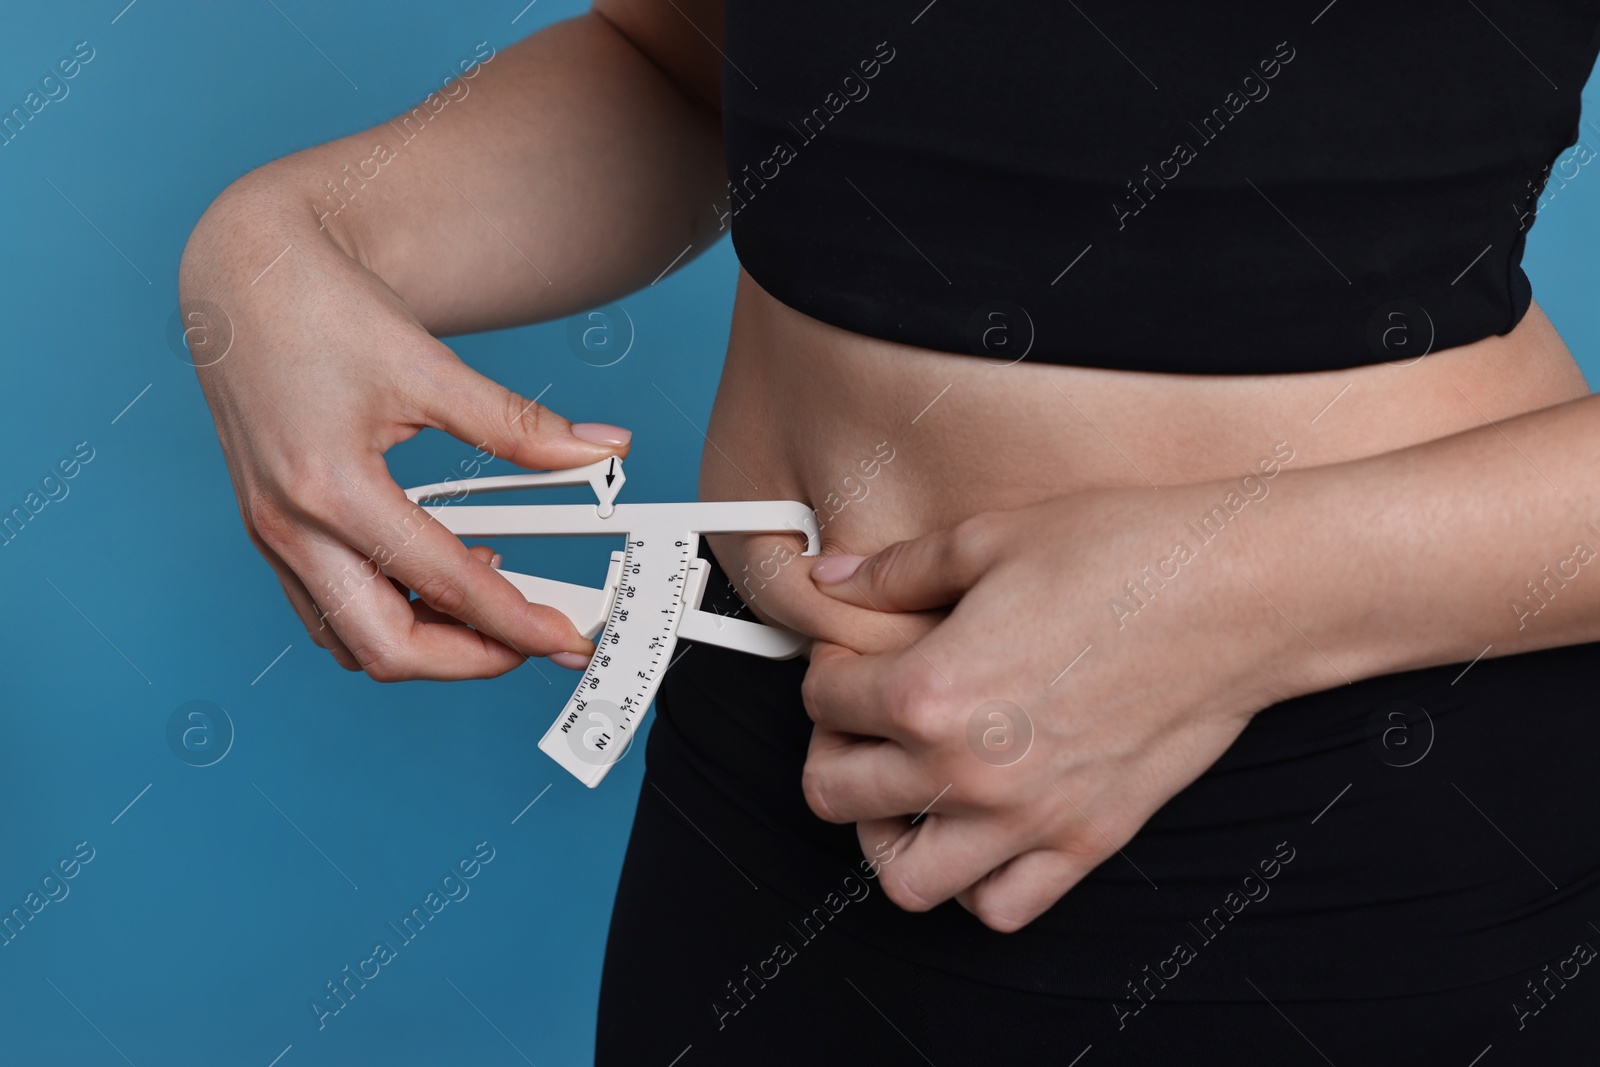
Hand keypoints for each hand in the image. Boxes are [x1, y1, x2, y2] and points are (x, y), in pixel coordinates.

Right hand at [180, 199, 630, 680]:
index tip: (563, 637)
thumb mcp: (430, 365)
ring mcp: (271, 535)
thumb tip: (599, 451)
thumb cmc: (319, 308)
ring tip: (488, 604)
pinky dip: (384, 614)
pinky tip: (432, 576)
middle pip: (384, 648)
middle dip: (468, 660)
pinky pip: (325, 610)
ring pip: (347, 641)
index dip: (516, 622)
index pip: (442, 583)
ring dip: (423, 643)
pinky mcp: (270, 531)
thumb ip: (519, 425)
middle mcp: (290, 526)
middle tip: (530, 639)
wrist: (242, 275)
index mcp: (331, 488)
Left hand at [800, 485, 1310, 930]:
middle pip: (835, 793)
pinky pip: (1001, 906)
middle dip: (832, 747)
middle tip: (860, 716)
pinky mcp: (1087, 840)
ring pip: (905, 877)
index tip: (854, 652)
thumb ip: (897, 570)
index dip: (828, 666)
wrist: (1239, 593)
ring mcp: (1029, 818)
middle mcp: (970, 770)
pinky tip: (979, 827)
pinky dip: (974, 882)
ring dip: (884, 835)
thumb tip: (834, 579)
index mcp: (932, 690)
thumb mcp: (990, 538)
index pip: (823, 700)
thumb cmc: (1125, 554)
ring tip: (903, 787)